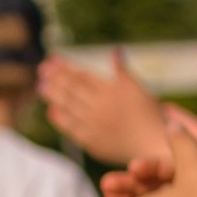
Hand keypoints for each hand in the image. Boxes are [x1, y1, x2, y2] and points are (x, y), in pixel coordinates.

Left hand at [39, 46, 168, 172]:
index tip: (52, 61)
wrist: (155, 147)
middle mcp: (100, 106)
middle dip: (55, 78)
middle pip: (72, 89)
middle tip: (42, 70)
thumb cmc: (150, 115)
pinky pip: (71, 128)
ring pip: (68, 106)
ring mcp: (94, 125)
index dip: (65, 68)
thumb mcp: (139, 89)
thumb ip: (123, 71)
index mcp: (111, 91)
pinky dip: (60, 119)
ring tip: (41, 86)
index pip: (82, 76)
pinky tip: (52, 112)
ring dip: (53, 95)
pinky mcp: (92, 142)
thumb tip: (115, 49)